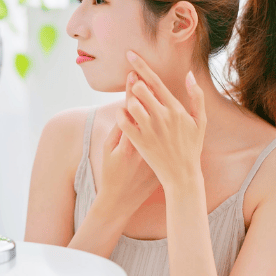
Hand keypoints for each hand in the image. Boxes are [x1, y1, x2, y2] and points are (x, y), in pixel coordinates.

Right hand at [99, 73, 164, 218]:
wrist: (123, 199)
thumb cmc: (111, 172)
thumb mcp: (108, 149)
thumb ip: (118, 127)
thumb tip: (125, 107)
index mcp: (130, 139)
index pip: (132, 108)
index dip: (132, 91)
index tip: (133, 75)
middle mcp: (145, 143)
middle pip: (149, 110)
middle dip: (146, 92)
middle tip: (145, 77)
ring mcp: (155, 150)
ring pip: (160, 121)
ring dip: (157, 105)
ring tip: (155, 91)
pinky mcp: (162, 157)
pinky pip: (167, 137)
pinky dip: (166, 125)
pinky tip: (163, 114)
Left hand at [116, 50, 206, 191]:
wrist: (182, 174)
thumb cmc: (192, 147)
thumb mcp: (200, 121)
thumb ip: (196, 96)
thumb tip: (189, 75)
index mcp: (176, 108)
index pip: (155, 81)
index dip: (141, 65)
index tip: (129, 54)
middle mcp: (162, 116)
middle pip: (140, 89)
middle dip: (134, 82)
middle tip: (130, 81)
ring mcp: (150, 129)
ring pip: (131, 103)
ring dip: (128, 99)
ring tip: (131, 101)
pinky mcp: (139, 141)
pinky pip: (123, 121)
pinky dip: (121, 115)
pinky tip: (124, 115)